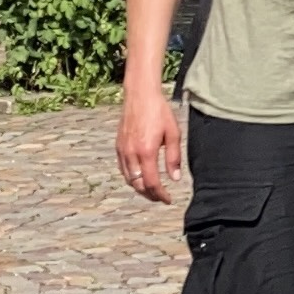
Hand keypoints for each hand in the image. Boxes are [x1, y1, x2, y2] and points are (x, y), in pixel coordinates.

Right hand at [115, 86, 183, 201]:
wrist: (140, 94)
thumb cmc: (159, 111)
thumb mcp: (173, 133)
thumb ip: (173, 158)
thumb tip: (174, 179)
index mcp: (146, 151)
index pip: (152, 182)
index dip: (160, 195)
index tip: (168, 199)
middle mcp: (131, 153)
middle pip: (138, 185)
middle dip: (150, 195)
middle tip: (160, 197)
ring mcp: (122, 150)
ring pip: (128, 179)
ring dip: (140, 188)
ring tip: (152, 190)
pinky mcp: (118, 146)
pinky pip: (123, 169)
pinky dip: (131, 178)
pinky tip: (140, 176)